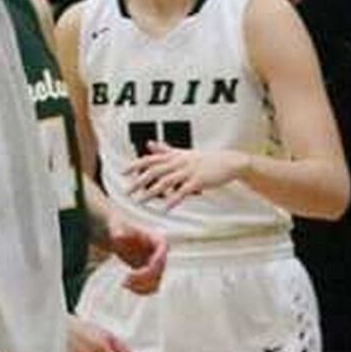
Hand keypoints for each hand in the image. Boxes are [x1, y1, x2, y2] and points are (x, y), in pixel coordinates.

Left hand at [105, 213, 166, 294]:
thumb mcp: (117, 228)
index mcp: (158, 241)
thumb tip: (118, 236)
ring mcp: (157, 266)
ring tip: (124, 284)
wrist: (117, 234)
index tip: (132, 273)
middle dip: (141, 279)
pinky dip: (140, 290)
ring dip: (140, 287)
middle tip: (125, 281)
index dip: (150, 269)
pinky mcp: (151, 274)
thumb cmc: (119, 228)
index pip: (160, 259)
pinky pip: (151, 288)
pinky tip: (127, 286)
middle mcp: (161, 255)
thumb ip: (118, 232)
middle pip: (157, 274)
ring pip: (155, 284)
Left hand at [124, 138, 243, 209]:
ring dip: (151, 192)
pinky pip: (183, 191)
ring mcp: (187, 171)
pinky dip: (173, 199)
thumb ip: (165, 150)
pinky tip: (165, 208)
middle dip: (138, 182)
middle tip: (127, 192)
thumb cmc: (204, 159)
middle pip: (153, 171)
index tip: (122, 173)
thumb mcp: (182, 153)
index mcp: (172, 156)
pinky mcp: (198, 181)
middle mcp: (177, 162)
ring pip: (165, 182)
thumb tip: (148, 143)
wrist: (228, 162)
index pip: (149, 159)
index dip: (134, 165)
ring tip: (140, 202)